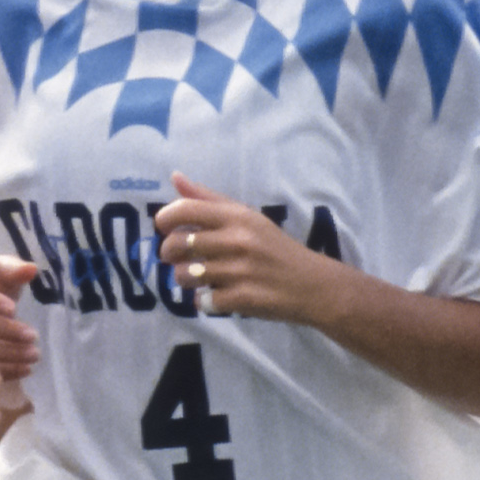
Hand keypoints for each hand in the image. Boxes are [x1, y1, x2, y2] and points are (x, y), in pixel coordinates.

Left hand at [154, 176, 344, 325]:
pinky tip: (218, 295)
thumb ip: (209, 199)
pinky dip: (205, 301)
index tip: (165, 229)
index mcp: (238, 217)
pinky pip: (201, 301)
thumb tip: (175, 177)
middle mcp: (238, 240)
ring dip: (186, 280)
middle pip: (175, 245)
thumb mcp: (248, 217)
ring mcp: (240, 271)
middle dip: (169, 254)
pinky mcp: (243, 299)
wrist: (315, 285)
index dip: (164, 220)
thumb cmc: (274, 248)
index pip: (184, 210)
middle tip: (181, 258)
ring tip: (202, 278)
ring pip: (184, 275)